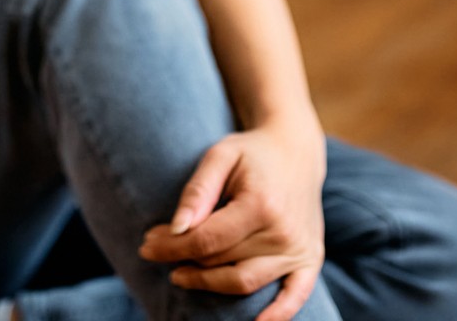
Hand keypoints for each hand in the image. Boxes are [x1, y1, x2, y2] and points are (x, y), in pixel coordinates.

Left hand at [138, 124, 327, 320]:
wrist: (296, 152)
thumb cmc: (252, 153)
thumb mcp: (220, 156)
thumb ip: (198, 191)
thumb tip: (177, 229)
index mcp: (261, 204)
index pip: (206, 240)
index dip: (171, 247)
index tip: (146, 246)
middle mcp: (283, 232)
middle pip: (221, 262)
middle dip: (181, 259)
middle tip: (155, 249)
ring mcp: (299, 249)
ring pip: (244, 283)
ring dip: (207, 283)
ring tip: (181, 274)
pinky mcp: (310, 260)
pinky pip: (294, 296)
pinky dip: (278, 315)